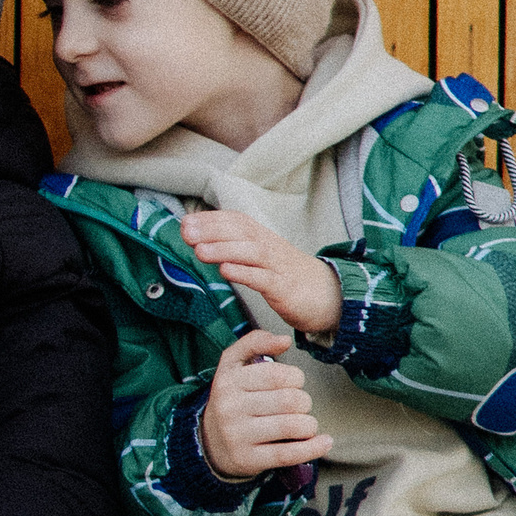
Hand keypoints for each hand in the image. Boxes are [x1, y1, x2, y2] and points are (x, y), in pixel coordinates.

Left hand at [180, 210, 342, 333]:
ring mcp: (279, 267)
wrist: (330, 296)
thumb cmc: (288, 277)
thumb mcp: (262, 258)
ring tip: (199, 251)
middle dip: (211, 230)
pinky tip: (226, 271)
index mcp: (263, 238)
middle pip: (241, 232)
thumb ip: (236, 248)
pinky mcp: (285, 288)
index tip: (185, 222)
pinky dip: (244, 273)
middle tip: (185, 232)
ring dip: (224, 249)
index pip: (236, 221)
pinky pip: (264, 279)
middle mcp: (270, 247)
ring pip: (251, 252)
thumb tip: (201, 241)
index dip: (211, 220)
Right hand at [201, 331, 332, 479]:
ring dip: (309, 425)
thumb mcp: (232, 365)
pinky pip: (288, 454)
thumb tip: (284, 340)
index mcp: (228, 381)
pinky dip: (313, 448)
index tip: (293, 385)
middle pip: (289, 401)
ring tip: (306, 424)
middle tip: (299, 406)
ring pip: (291, 426)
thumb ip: (255, 342)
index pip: (277, 375)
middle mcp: (230, 408)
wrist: (210, 443)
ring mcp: (237, 436)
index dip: (296, 378)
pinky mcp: (247, 459)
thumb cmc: (232, 400)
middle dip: (304, 402)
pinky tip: (324, 442)